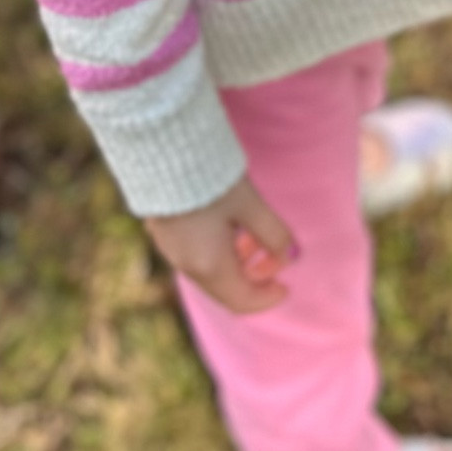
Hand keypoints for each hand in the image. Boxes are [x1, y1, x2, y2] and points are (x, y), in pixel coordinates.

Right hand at [143, 172, 296, 315]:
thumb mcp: (249, 204)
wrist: (159, 149)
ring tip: (253, 233)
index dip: (268, 298)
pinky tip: (227, 225)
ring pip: (210, 270)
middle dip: (254, 277)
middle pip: (225, 288)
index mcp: (209, 266)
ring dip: (236, 262)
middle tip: (274, 255)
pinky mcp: (162, 231)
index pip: (242, 301)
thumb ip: (274, 233)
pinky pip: (195, 255)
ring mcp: (170, 249)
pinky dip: (217, 251)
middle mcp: (186, 265)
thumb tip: (292, 255)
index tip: (286, 286)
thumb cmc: (208, 177)